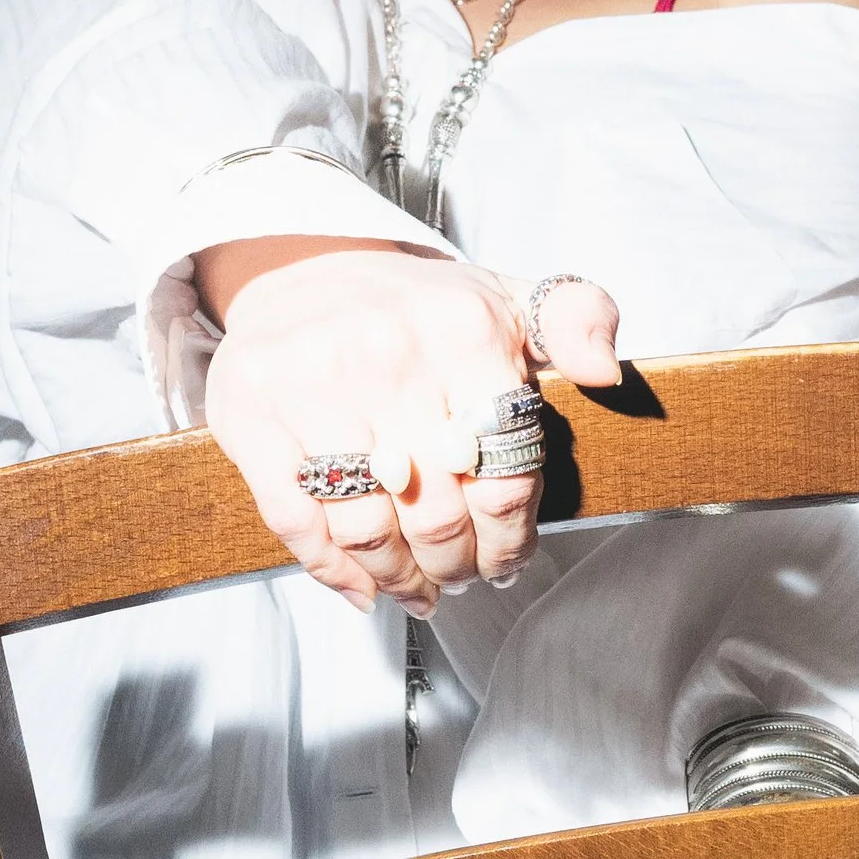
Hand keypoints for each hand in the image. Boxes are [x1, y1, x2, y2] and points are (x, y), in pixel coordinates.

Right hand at [197, 240, 619, 615]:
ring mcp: (311, 386)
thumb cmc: (417, 307)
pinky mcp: (251, 416)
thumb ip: (577, 320)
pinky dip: (333, 570)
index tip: (509, 558)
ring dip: (400, 579)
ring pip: (367, 529)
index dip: (511, 535)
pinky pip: (296, 521)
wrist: (305, 268)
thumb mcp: (508, 298)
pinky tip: (362, 586)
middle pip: (438, 512)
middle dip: (458, 565)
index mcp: (462, 330)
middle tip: (463, 578)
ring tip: (419, 591)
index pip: (504, 470)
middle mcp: (386, 354)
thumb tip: (606, 372)